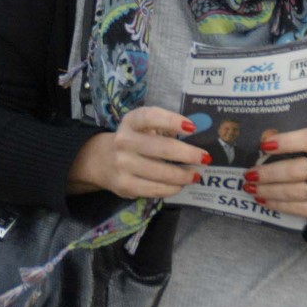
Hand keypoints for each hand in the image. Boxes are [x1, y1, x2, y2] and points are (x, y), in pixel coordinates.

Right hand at [69, 107, 206, 198]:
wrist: (102, 160)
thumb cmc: (133, 140)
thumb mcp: (142, 127)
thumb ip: (164, 128)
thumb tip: (195, 135)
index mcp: (131, 122)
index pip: (150, 117)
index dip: (171, 121)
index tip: (192, 128)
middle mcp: (124, 141)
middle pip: (162, 148)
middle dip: (188, 154)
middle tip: (205, 158)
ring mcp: (123, 164)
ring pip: (161, 172)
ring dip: (184, 175)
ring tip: (196, 175)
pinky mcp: (125, 185)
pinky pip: (155, 189)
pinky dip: (172, 188)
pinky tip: (180, 185)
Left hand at [241, 128, 306, 223]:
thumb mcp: (305, 145)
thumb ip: (286, 141)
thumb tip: (263, 139)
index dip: (286, 142)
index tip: (263, 146)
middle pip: (298, 170)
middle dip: (269, 173)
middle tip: (248, 175)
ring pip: (296, 191)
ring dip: (269, 190)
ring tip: (250, 188)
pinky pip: (300, 208)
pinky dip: (278, 205)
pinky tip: (263, 200)